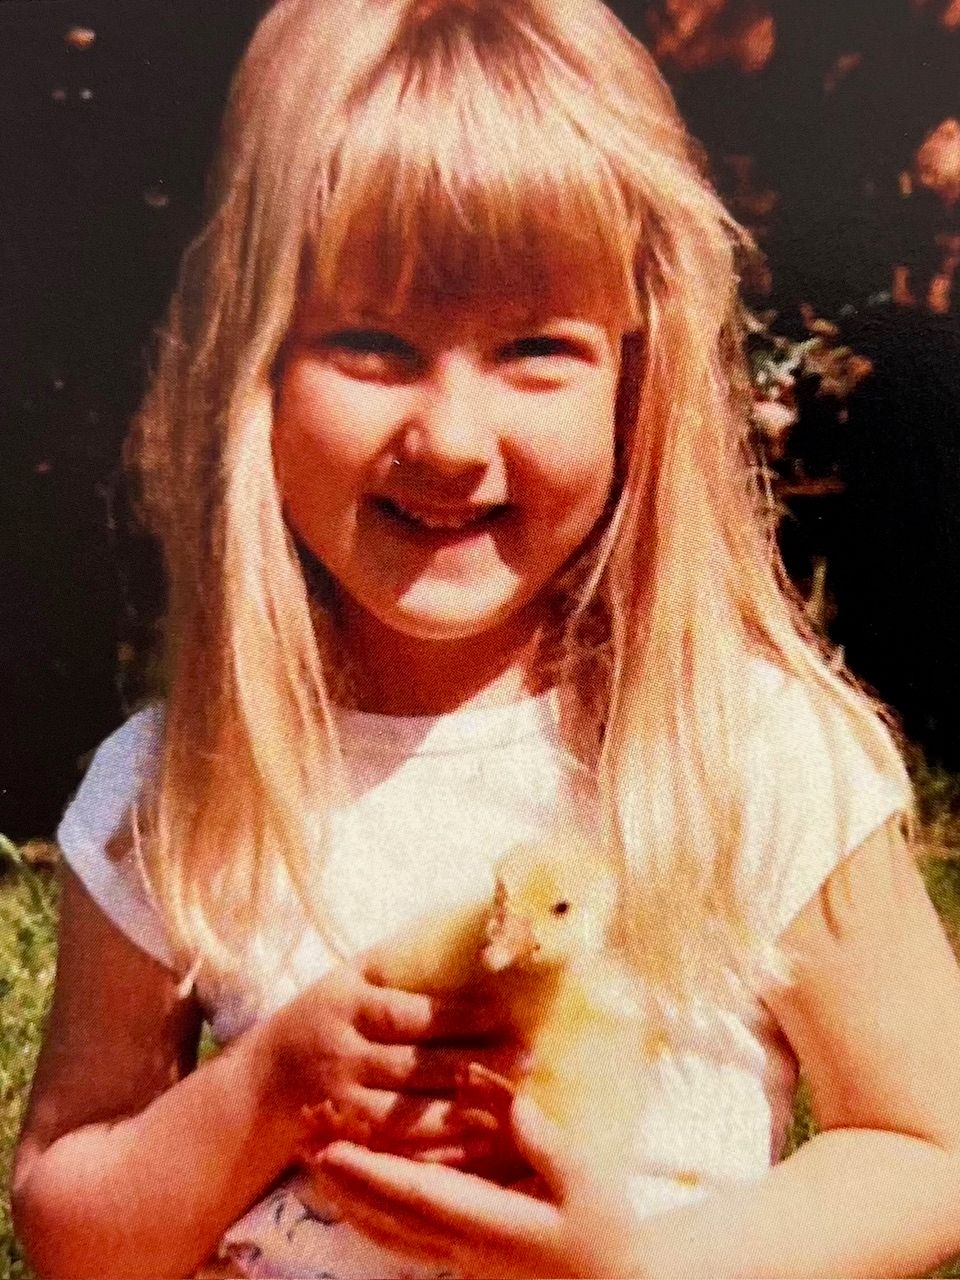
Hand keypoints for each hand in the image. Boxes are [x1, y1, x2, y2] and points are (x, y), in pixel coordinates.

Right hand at [263, 957, 522, 1164]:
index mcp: (347, 1006)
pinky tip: (479, 1141)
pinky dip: (440, 1147)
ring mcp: (341, 1102)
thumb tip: (457, 931)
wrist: (258, 1085)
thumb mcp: (345, 981)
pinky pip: (398, 1147)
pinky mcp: (345, 1140)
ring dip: (465, 1109)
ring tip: (514, 1102)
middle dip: (474, 1062)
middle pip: (416, 1063)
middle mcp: (342, 1053)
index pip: (408, 1012)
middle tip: (527, 1058)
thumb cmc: (319, 1019)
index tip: (502, 1012)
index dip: (455, 1014)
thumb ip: (395, 966)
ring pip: (410, 1111)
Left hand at [307, 1094, 643, 1278]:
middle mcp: (465, 1248)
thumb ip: (539, 1135)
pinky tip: (354, 1202)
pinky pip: (402, 1242)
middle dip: (342, 1179)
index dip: (372, 1173)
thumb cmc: (606, 1230)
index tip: (333, 1149)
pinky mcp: (463, 1261)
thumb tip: (495, 1091)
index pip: (418, 1196)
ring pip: (387, 1232)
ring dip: (347, 1198)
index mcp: (492, 1226)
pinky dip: (369, 1219)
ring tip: (314, 1164)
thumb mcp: (585, 1178)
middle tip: (302, 1143)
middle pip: (387, 1215)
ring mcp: (461, 1259)